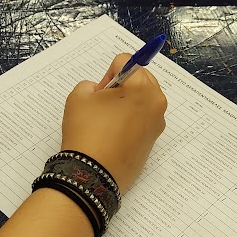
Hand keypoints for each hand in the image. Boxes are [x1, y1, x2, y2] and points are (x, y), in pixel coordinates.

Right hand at [61, 54, 166, 193]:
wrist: (92, 174)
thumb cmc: (86, 132)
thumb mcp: (79, 96)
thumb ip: (91, 84)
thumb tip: (101, 92)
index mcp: (142, 87)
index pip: (126, 62)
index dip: (107, 74)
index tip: (99, 92)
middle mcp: (157, 103)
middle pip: (140, 79)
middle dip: (122, 86)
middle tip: (103, 104)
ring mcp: (158, 124)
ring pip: (143, 100)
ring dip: (127, 103)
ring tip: (108, 121)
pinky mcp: (154, 141)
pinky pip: (143, 120)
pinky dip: (131, 121)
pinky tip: (114, 135)